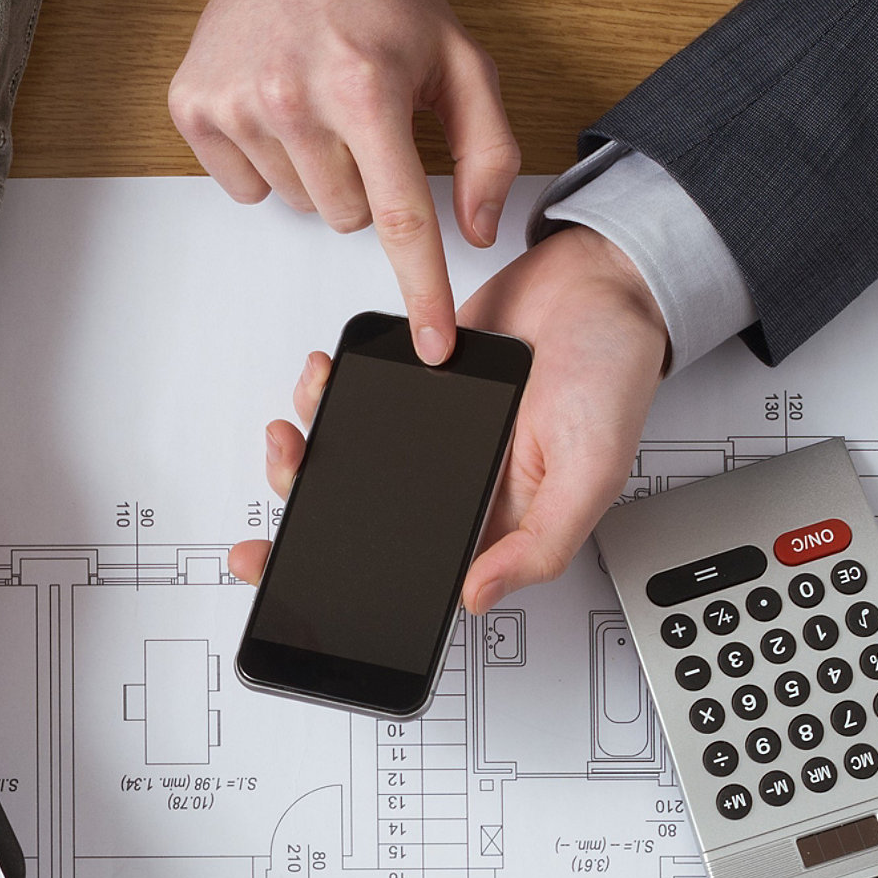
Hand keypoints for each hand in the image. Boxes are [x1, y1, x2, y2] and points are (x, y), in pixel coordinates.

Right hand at [168, 0, 521, 363]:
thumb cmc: (378, 0)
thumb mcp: (460, 61)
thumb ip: (488, 149)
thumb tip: (477, 228)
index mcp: (366, 89)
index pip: (401, 218)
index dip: (422, 289)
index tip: (431, 343)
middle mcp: (295, 100)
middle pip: (346, 218)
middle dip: (364, 184)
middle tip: (362, 125)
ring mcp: (238, 106)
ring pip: (298, 206)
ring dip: (317, 173)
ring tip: (319, 108)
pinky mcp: (196, 109)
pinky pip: (247, 188)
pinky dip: (268, 162)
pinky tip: (279, 112)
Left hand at [231, 226, 668, 611]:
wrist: (603, 281)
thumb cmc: (613, 373)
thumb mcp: (590, 474)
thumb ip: (539, 544)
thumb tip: (478, 597)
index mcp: (493, 523)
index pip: (412, 571)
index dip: (350, 583)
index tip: (293, 583)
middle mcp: (455, 484)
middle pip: (362, 519)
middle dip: (304, 519)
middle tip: (265, 526)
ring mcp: (430, 436)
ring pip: (349, 460)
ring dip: (309, 451)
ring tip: (292, 433)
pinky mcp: (414, 385)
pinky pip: (358, 399)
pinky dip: (330, 392)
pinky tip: (323, 379)